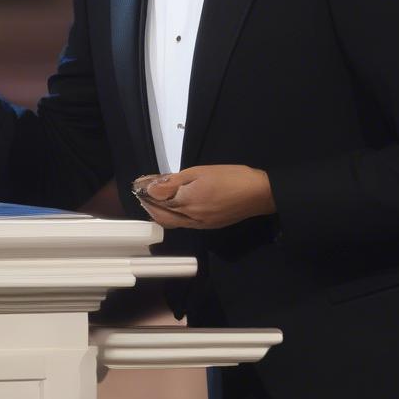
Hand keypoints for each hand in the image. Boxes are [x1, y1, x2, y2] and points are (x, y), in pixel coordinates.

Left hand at [133, 165, 275, 229]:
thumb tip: (151, 188)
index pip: (157, 201)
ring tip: (155, 199)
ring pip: (172, 222)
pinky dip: (174, 215)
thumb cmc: (231, 177)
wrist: (259, 194)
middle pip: (162, 216)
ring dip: (160, 212)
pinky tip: (175, 206)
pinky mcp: (209, 226)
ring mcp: (200, 225)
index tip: (139, 184)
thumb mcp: (200, 172)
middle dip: (149, 205)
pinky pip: (184, 223)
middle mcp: (191, 218)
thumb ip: (174, 181)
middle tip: (143, 193)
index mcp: (187, 202)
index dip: (146, 192)